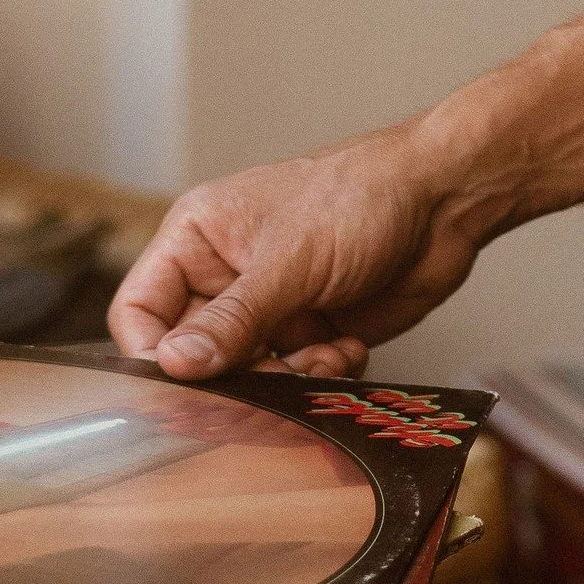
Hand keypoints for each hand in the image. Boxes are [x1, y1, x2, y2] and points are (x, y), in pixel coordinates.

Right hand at [108, 119, 483, 380]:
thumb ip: (230, 319)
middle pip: (195, 357)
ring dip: (285, 380)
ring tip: (321, 354)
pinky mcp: (310, 334)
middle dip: (234, 377)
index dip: (154, 355)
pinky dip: (321, 375)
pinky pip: (294, 381)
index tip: (187, 386)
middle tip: (270, 382)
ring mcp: (269, 308)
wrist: (443, 202)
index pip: (140, 313)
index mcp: (197, 239)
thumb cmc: (361, 197)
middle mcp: (225, 277)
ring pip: (247, 377)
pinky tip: (347, 346)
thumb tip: (173, 365)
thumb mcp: (288, 261)